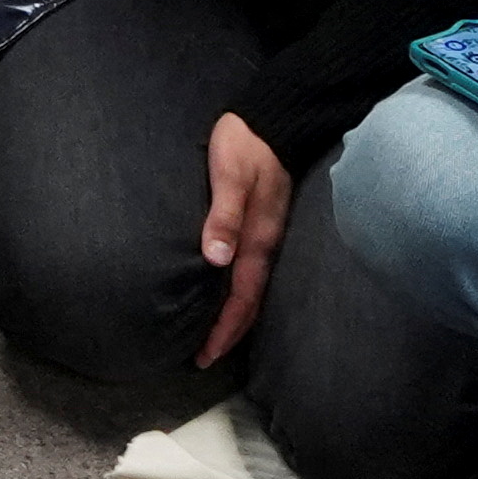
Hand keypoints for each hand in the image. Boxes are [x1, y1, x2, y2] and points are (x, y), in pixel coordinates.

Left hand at [193, 112, 293, 364]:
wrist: (274, 121)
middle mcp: (265, 245)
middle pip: (249, 301)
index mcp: (257, 239)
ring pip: (252, 288)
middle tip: (204, 358)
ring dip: (234, 316)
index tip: (205, 355)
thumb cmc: (245, 146)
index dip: (224, 329)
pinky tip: (226, 292)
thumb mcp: (230, 175)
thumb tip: (215, 259)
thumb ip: (223, 216)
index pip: (241, 297)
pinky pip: (252, 270)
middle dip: (228, 333)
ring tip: (214, 337)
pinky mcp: (263, 224)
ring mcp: (267, 236)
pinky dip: (239, 292)